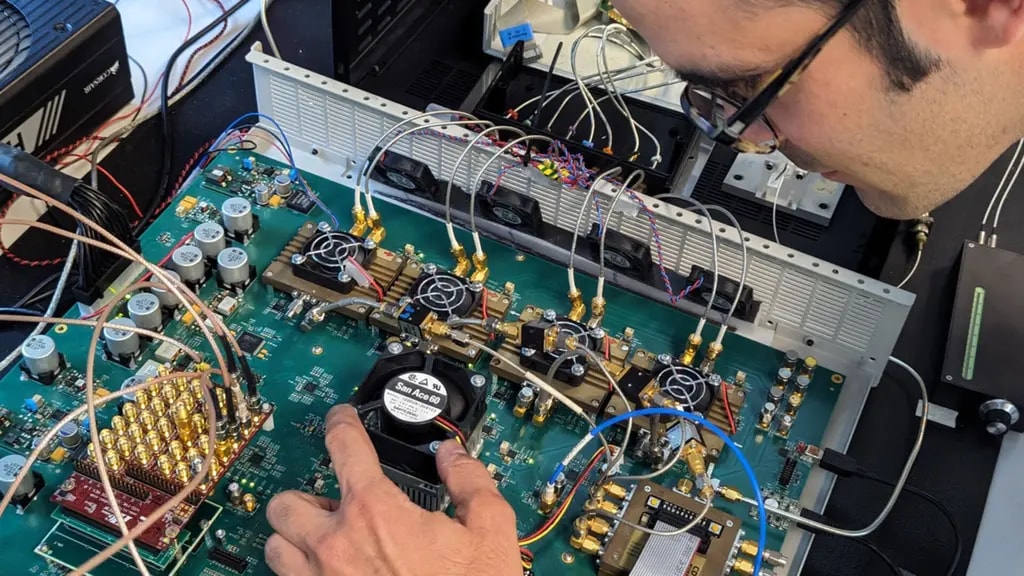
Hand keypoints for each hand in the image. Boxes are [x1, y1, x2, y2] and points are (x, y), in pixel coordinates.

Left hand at [265, 404, 521, 574]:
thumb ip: (471, 482)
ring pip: (274, 547)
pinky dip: (299, 575)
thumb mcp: (491, 531)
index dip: (339, 423)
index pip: (343, 446)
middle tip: (331, 505)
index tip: (339, 420)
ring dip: (292, 539)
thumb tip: (453, 457)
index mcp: (375, 511)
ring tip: (323, 543)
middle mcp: (334, 544)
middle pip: (285, 503)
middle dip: (304, 499)